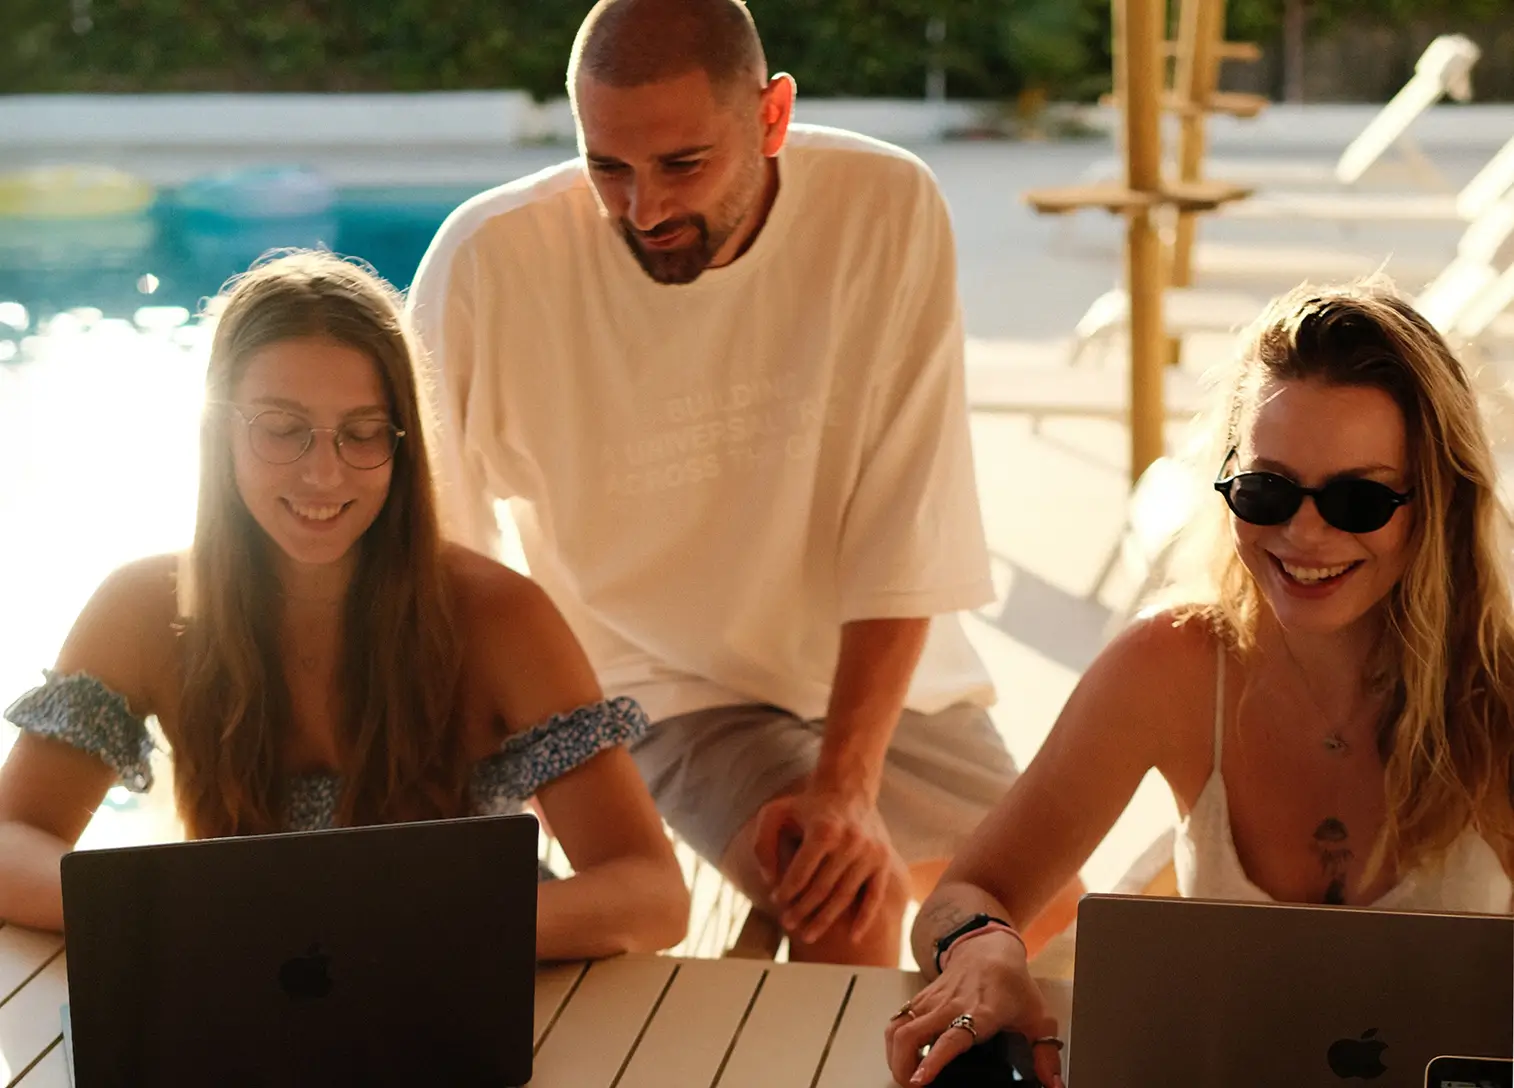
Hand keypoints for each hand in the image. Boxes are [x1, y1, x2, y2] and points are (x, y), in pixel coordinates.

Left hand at [751, 786, 897, 943]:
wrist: (848, 789)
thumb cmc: (806, 806)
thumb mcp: (775, 813)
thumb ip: (763, 844)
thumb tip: (769, 880)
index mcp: (824, 829)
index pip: (802, 872)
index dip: (787, 891)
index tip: (776, 901)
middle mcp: (850, 841)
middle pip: (822, 888)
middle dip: (802, 910)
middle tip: (787, 924)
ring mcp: (870, 853)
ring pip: (844, 896)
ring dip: (824, 919)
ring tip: (807, 935)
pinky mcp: (884, 861)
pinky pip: (875, 896)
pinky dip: (865, 918)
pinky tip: (853, 937)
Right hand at [883, 931, 1062, 1087]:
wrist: (989, 948)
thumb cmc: (1012, 983)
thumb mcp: (1038, 1018)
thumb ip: (1046, 1055)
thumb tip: (1052, 1084)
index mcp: (982, 1013)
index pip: (951, 1038)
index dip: (933, 1060)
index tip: (919, 1080)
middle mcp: (951, 1006)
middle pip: (911, 1036)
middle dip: (902, 1068)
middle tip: (912, 1086)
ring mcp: (932, 1001)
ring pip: (898, 1028)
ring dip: (894, 1057)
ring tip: (905, 1076)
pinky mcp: (921, 999)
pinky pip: (897, 1021)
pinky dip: (893, 1043)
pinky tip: (901, 1057)